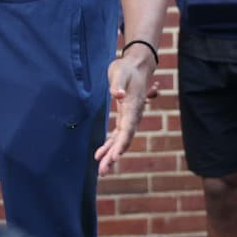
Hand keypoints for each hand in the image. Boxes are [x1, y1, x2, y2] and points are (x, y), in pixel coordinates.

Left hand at [93, 51, 153, 175]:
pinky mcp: (124, 117)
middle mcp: (133, 116)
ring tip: (101, 170)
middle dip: (113, 156)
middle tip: (102, 171)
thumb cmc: (127, 68)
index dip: (121, 144)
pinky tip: (100, 154)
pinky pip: (117, 135)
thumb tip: (118, 95)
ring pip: (120, 140)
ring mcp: (129, 118)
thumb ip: (119, 84)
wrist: (136, 65)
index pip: (128, 129)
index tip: (114, 157)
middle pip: (124, 140)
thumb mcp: (121, 72)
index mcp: (134, 107)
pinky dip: (109, 145)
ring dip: (110, 155)